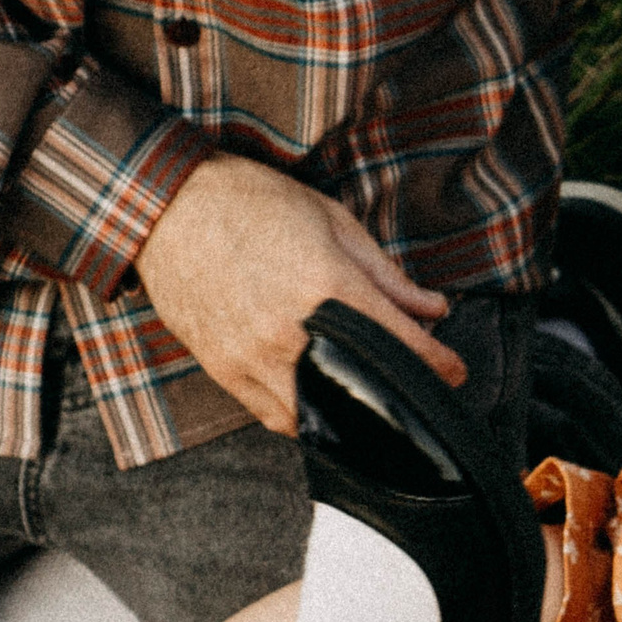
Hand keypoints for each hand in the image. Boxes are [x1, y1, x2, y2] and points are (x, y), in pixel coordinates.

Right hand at [135, 154, 466, 433]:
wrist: (166, 206)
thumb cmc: (251, 204)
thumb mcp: (332, 223)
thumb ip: (387, 275)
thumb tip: (434, 309)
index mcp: (327, 286)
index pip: (402, 343)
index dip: (438, 363)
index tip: (456, 372)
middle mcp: (293, 330)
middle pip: (368, 385)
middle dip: (402, 390)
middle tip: (420, 388)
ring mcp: (255, 357)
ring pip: (322, 414)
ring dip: (353, 412)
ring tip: (373, 399)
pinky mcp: (225, 371)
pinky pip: (276, 417)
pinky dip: (307, 417)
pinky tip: (323, 404)